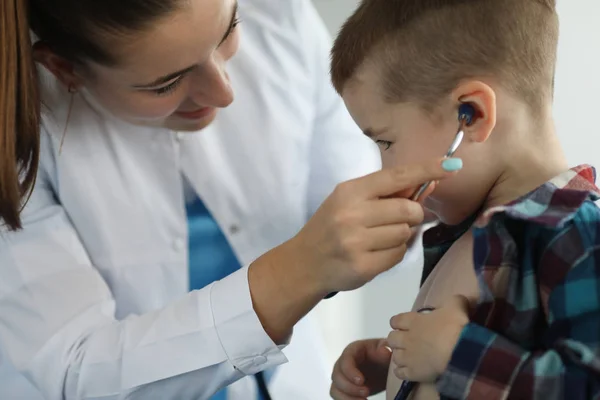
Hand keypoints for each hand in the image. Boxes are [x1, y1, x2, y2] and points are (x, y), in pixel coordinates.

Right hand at [248, 158, 460, 342]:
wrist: (304, 262)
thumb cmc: (330, 227)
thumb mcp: (348, 201)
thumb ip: (383, 193)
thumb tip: (426, 184)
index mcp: (350, 192)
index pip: (396, 177)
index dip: (426, 170)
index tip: (452, 166)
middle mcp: (352, 214)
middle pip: (407, 209)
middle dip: (411, 215)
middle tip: (398, 219)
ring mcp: (357, 242)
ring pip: (405, 233)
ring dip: (401, 235)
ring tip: (379, 238)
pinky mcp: (363, 266)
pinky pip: (398, 255)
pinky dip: (395, 253)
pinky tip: (376, 252)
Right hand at [330, 339, 390, 399]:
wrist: (384, 368)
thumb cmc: (383, 356)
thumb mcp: (386, 350)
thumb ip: (385, 348)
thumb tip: (384, 350)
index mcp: (353, 350)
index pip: (345, 360)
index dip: (350, 372)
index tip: (361, 381)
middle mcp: (343, 363)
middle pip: (337, 376)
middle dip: (350, 387)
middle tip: (366, 393)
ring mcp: (342, 377)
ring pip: (335, 388)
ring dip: (347, 398)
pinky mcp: (344, 388)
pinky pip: (338, 396)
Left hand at [387, 296, 469, 382]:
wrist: (460, 351)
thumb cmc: (456, 326)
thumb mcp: (456, 306)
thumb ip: (454, 301)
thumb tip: (457, 300)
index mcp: (414, 321)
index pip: (395, 320)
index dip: (397, 323)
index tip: (403, 325)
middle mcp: (407, 338)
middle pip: (391, 339)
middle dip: (396, 340)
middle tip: (407, 342)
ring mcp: (408, 357)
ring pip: (394, 356)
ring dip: (400, 356)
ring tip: (409, 358)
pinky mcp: (413, 373)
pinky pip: (400, 373)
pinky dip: (402, 372)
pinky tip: (409, 371)